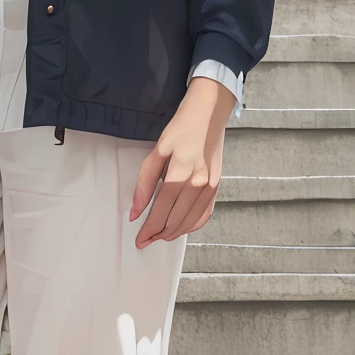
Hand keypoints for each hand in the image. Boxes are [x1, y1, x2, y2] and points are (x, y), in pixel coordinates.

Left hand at [130, 76, 236, 247]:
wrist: (209, 114)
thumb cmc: (181, 128)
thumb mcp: (158, 149)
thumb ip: (145, 181)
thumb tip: (136, 208)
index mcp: (181, 171)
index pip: (162, 208)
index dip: (149, 226)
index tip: (140, 237)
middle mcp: (199, 182)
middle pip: (176, 218)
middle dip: (159, 233)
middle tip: (146, 240)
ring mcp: (211, 186)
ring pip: (191, 220)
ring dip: (174, 232)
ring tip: (160, 237)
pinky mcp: (218, 186)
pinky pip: (205, 214)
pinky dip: (192, 225)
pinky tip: (181, 228)